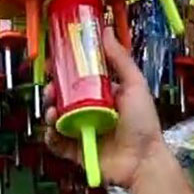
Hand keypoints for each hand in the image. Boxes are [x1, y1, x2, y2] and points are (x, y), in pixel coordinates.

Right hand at [43, 26, 168, 188]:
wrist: (142, 161)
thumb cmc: (143, 125)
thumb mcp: (134, 84)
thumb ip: (119, 59)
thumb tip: (106, 32)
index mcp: (104, 95)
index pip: (80, 79)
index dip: (66, 72)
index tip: (57, 64)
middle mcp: (91, 112)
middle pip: (64, 98)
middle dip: (54, 92)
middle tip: (51, 88)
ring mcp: (83, 132)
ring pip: (57, 119)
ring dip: (50, 112)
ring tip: (53, 110)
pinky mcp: (76, 151)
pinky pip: (56, 142)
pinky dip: (50, 135)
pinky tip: (53, 128)